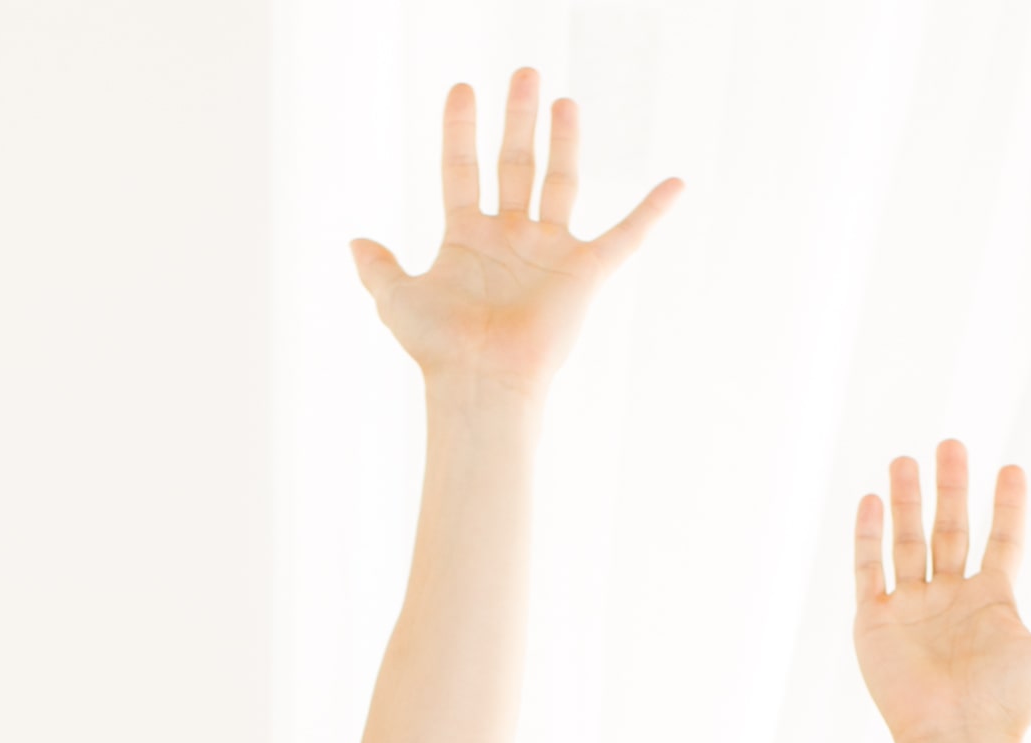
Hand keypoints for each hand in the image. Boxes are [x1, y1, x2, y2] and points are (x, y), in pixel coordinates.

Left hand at [351, 70, 677, 399]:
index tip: (463, 89)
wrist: (482, 381)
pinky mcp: (583, 273)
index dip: (461, 129)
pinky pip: (626, 236)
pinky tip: (675, 183)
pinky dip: (652, 212)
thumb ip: (378, 268)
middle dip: (518, 118)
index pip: (463, 168)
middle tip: (524, 73)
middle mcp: (510, 237)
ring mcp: (548, 252)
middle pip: (515, 163)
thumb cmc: (441, 348)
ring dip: (562, 141)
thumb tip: (355, 242)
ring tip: (563, 100)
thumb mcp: (397, 299)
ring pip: (559, 182)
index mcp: (468, 237)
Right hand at [853, 441, 1030, 742]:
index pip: (1002, 540)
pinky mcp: (874, 622)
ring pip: (907, 540)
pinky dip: (868, 536)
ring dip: (907, 500)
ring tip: (906, 460)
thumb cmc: (1010, 703)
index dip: (1008, 505)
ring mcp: (911, 609)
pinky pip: (868, 569)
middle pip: (950, 529)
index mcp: (992, 603)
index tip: (1012, 470)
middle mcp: (950, 600)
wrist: (959, 739)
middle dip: (951, 488)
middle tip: (951, 445)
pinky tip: (872, 500)